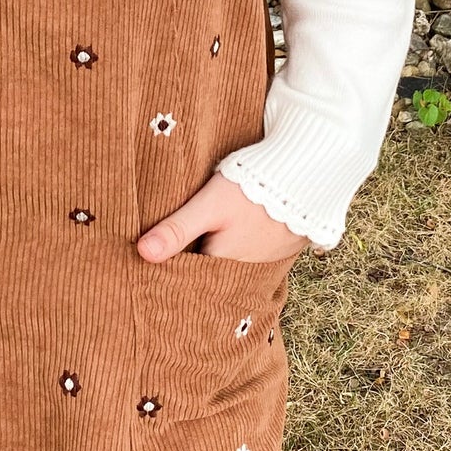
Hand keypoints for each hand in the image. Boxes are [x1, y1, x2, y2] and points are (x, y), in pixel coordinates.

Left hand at [137, 171, 310, 265]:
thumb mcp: (209, 205)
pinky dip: (244, 248)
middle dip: (196, 267)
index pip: (191, 278)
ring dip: (221, 257)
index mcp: (224, 264)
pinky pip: (256, 256)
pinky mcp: (284, 247)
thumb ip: (176, 229)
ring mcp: (270, 261)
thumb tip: (142, 253)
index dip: (173, 271)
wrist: (308, 171)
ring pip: (234, 265)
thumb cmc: (253, 187)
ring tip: (208, 243)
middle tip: (176, 256)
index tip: (152, 270)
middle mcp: (248, 271)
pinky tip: (237, 234)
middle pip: (213, 273)